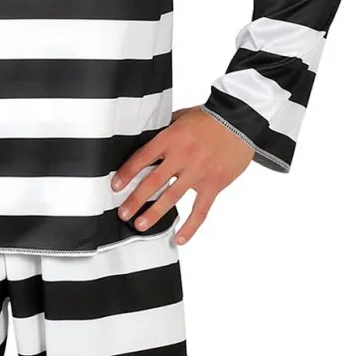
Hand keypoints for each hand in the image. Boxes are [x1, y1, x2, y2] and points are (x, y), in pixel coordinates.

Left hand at [111, 106, 254, 244]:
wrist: (239, 120)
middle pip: (153, 182)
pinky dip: (190, 226)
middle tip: (123, 214)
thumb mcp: (181, 117)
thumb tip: (144, 138)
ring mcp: (198, 172)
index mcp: (170, 139)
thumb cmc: (209, 117)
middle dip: (135, 200)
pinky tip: (179, 238)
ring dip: (155, 214)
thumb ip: (164, 130)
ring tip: (140, 225)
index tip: (115, 186)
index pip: (142, 158)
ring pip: (172, 197)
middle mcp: (182, 157)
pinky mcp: (214, 184)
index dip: (127, 173)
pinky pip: (200, 210)